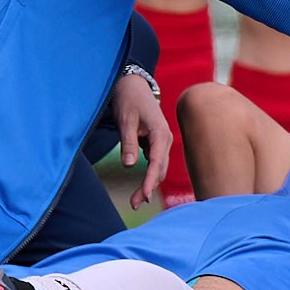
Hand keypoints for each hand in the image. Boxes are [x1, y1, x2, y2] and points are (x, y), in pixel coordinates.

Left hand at [110, 71, 172, 208]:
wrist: (133, 85)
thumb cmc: (129, 100)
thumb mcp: (125, 120)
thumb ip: (128, 142)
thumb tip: (130, 166)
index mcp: (160, 133)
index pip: (157, 163)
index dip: (150, 181)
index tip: (144, 197)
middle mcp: (164, 139)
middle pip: (160, 169)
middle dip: (149, 188)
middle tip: (134, 205)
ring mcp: (161, 141)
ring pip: (159, 167)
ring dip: (150, 183)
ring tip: (136, 201)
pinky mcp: (155, 142)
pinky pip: (155, 162)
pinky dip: (149, 175)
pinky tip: (142, 186)